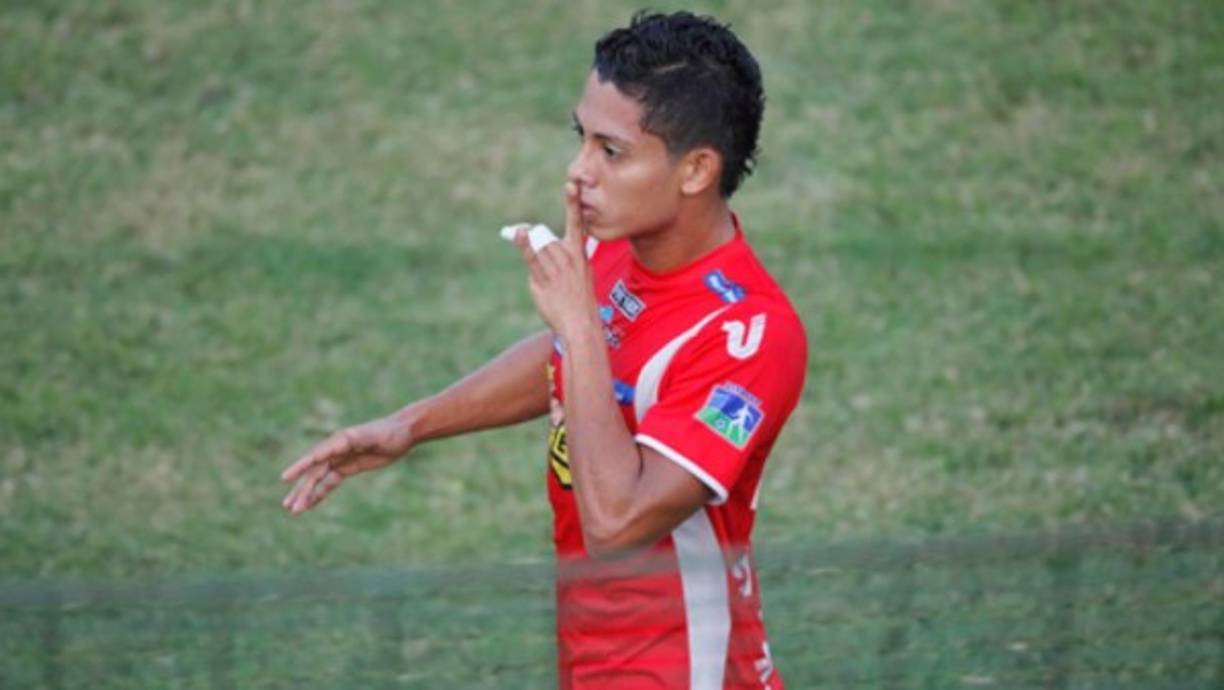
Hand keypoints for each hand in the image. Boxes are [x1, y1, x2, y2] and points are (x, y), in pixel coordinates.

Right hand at [280, 415, 413, 514]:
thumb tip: (342, 438)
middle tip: (288, 506)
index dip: (300, 466)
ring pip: (318, 479)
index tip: (284, 478)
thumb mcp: (374, 436)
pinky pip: (330, 482)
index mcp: (339, 440)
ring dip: (306, 494)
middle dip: (301, 489)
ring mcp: (340, 459)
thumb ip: (358, 438)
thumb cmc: (389, 432)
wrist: (402, 433)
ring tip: (293, 511)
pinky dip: (320, 493)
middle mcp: (334, 449)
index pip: (315, 456)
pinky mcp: (347, 467)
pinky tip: (310, 505)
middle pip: (314, 472)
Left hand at [514, 182, 598, 339]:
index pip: (576, 222)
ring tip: (516, 236)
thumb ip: (562, 258)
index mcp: (578, 254)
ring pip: (536, 246)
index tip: (571, 184)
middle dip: (531, 234)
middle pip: (544, 236)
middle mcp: (567, 258)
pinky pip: (531, 259)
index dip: (573, 202)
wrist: (580, 324)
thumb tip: (538, 249)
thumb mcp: (580, 274)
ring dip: (525, 242)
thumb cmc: (579, 300)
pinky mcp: (542, 279)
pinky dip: (523, 246)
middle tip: (519, 231)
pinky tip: (518, 235)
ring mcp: (555, 268)